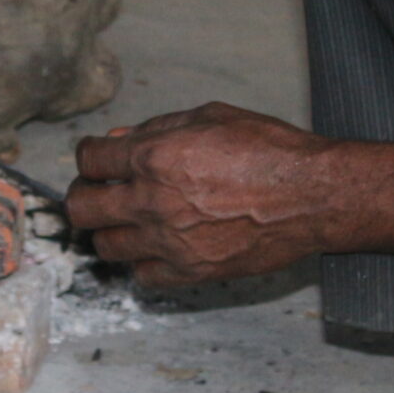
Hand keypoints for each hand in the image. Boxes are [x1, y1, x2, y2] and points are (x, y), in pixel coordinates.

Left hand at [65, 103, 344, 288]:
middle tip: (99, 190)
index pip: (90, 159)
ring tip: (128, 218)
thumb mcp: (210, 117)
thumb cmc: (268, 150)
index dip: (90, 155)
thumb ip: (158, 128)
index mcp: (154, 156)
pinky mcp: (190, 272)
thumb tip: (120, 140)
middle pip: (82, 208)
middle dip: (85, 194)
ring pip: (106, 246)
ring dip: (111, 228)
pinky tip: (157, 244)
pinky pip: (143, 275)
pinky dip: (143, 260)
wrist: (311, 196)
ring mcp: (169, 242)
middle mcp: (152, 202)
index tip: (98, 158)